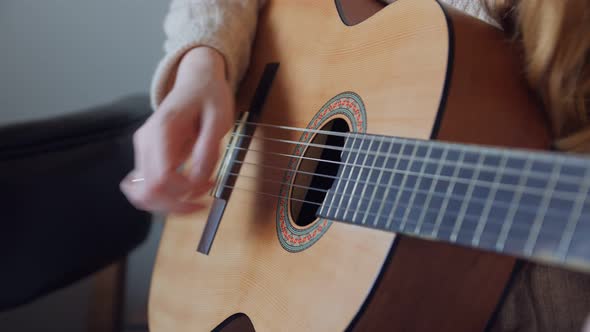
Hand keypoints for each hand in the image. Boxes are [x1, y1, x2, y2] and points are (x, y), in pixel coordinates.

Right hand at [121, 47, 233, 213]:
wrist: (197, 80)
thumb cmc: (210, 96)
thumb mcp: (219, 118)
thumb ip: (209, 148)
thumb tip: (200, 178)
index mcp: (161, 130)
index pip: (161, 177)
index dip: (184, 191)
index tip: (208, 184)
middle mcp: (146, 141)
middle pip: (148, 191)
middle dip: (178, 203)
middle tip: (205, 194)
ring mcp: (143, 149)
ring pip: (143, 194)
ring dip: (171, 204)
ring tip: (197, 192)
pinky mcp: (146, 155)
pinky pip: (146, 187)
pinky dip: (163, 198)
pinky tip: (184, 192)